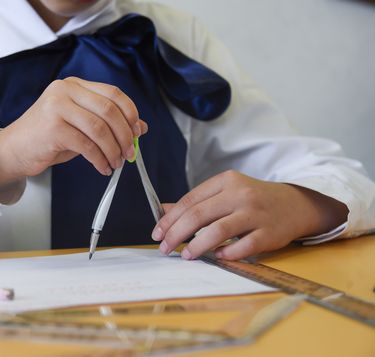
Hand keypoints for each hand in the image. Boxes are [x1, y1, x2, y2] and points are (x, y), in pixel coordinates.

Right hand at [0, 77, 147, 202]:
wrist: (14, 150)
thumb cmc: (48, 138)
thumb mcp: (81, 126)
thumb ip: (108, 123)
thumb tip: (141, 128)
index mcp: (74, 85)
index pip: (113, 93)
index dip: (130, 113)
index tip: (137, 132)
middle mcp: (65, 91)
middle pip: (109, 110)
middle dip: (124, 135)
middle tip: (129, 153)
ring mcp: (57, 107)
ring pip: (100, 128)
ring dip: (113, 150)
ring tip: (116, 163)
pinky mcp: (53, 127)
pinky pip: (87, 145)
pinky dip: (99, 159)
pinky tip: (102, 167)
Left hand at [152, 170, 347, 259]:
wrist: (296, 205)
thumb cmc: (253, 200)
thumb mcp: (225, 193)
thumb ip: (196, 202)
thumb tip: (163, 212)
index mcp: (226, 181)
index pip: (190, 201)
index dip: (170, 219)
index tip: (157, 234)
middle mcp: (240, 194)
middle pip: (199, 215)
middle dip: (176, 234)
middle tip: (165, 248)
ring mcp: (255, 213)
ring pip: (217, 231)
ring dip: (196, 246)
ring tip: (185, 255)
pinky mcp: (269, 233)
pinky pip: (242, 246)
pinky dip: (226, 253)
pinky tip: (217, 256)